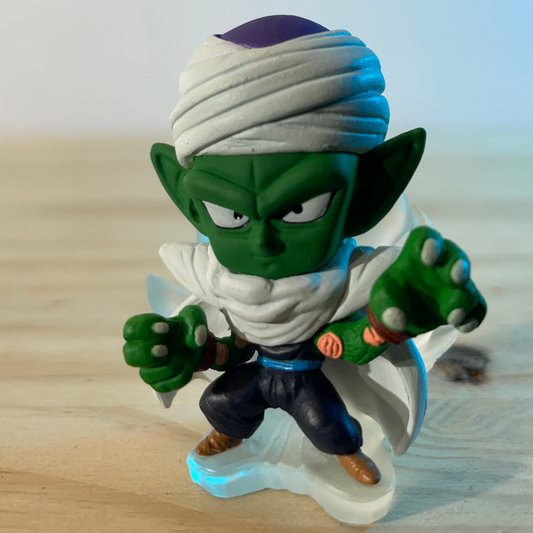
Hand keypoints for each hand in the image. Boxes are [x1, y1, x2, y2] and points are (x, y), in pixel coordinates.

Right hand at [123, 305, 207, 392]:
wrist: (198, 347)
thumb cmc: (188, 329)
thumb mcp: (194, 316)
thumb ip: (194, 320)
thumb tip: (196, 339)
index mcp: (147, 330)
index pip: (131, 329)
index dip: (144, 328)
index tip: (165, 328)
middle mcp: (143, 350)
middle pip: (129, 355)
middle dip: (147, 353)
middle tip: (165, 349)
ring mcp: (149, 368)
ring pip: (146, 375)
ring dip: (168, 367)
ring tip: (181, 358)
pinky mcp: (159, 383)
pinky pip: (163, 386)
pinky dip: (180, 377)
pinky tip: (186, 366)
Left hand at [369, 226, 486, 338]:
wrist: (401, 315)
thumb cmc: (391, 296)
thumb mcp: (381, 299)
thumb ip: (385, 306)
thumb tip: (397, 319)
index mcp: (415, 255)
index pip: (425, 237)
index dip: (430, 242)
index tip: (428, 258)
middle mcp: (439, 266)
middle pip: (456, 255)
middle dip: (459, 265)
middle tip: (456, 278)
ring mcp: (453, 284)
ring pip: (468, 284)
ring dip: (465, 299)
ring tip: (452, 316)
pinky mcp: (463, 302)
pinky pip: (478, 306)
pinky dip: (474, 316)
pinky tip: (463, 326)